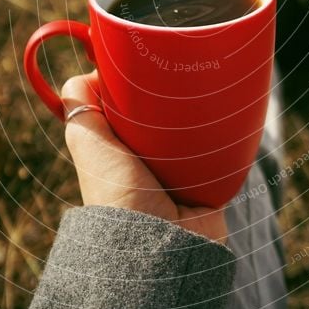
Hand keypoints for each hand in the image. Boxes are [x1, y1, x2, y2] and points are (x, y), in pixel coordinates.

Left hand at [61, 71, 227, 243]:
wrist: (164, 244)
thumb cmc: (120, 193)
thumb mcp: (89, 143)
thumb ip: (80, 106)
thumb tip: (86, 72)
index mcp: (118, 149)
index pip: (128, 103)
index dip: (134, 83)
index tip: (144, 64)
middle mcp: (147, 159)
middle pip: (162, 111)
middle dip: (171, 95)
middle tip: (183, 72)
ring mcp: (180, 170)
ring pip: (193, 126)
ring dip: (200, 113)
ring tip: (209, 91)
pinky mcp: (210, 179)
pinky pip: (222, 147)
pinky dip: (224, 133)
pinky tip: (228, 114)